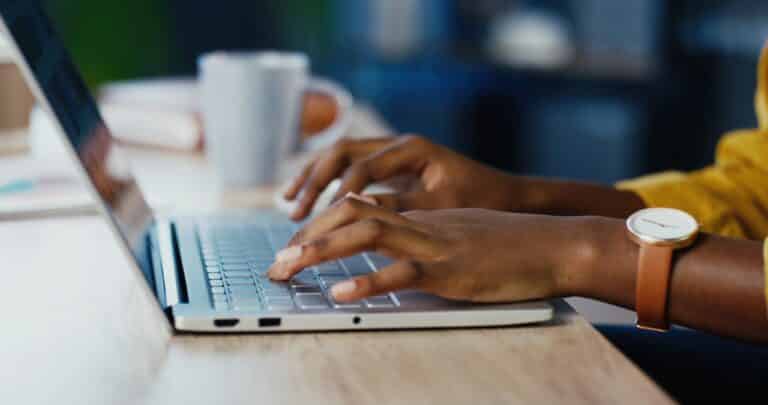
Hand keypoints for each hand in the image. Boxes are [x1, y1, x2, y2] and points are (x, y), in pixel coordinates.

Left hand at [268, 196, 596, 302]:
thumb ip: (426, 238)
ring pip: (366, 235)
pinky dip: (368, 284)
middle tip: (276, 262)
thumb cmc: (512, 244)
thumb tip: (394, 253)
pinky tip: (340, 295)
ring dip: (322, 251)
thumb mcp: (461, 234)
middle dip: (307, 236)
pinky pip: (402, 273)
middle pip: (350, 214)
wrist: (554, 244)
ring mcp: (434, 244)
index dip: (321, 224)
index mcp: (420, 215)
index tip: (294, 246)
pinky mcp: (450, 270)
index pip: (358, 208)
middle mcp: (420, 223)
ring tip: (289, 268)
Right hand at [283, 135, 524, 219]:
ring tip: (289, 204)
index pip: (361, 167)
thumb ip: (399, 206)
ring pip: (340, 157)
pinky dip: (327, 184)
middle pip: (341, 152)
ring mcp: (392, 154)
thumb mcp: (440, 206)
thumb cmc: (480, 199)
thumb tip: (354, 211)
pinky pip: (349, 170)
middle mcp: (398, 144)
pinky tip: (311, 203)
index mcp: (411, 148)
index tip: (316, 220)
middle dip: (313, 181)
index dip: (336, 193)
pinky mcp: (391, 169)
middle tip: (294, 211)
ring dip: (313, 179)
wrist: (506, 195)